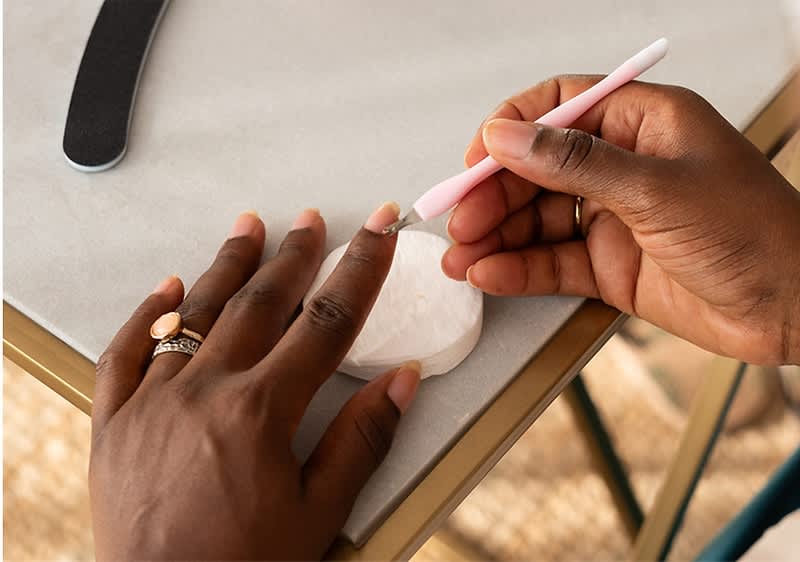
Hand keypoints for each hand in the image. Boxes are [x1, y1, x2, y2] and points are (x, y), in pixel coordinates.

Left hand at [90, 204, 420, 559]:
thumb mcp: (319, 512)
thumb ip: (362, 439)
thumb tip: (401, 380)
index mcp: (261, 411)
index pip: (326, 322)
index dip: (361, 270)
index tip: (379, 232)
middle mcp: (204, 392)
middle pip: (261, 303)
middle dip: (296, 256)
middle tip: (314, 221)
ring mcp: (153, 401)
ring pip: (196, 314)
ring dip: (228, 266)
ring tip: (250, 227)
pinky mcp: (114, 421)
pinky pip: (126, 352)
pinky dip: (148, 314)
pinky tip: (168, 287)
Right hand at [443, 76, 799, 364]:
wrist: (795, 310)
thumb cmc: (758, 233)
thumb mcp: (657, 188)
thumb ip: (575, 164)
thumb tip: (510, 137)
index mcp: (643, 123)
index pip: (560, 108)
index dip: (513, 130)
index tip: (477, 159)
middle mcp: (624, 166)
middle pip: (538, 170)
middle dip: (494, 196)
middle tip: (461, 221)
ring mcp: (614, 218)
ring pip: (538, 220)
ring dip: (496, 237)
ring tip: (463, 257)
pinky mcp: (610, 265)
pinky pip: (553, 262)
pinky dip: (519, 269)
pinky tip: (492, 275)